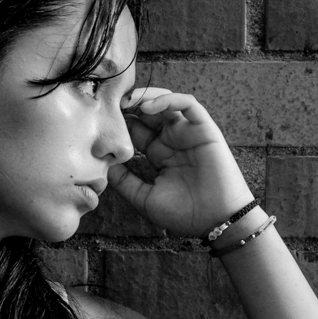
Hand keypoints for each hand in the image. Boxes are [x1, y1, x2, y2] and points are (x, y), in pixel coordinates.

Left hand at [108, 88, 253, 236]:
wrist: (216, 222)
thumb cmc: (184, 214)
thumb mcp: (144, 198)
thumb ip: (124, 181)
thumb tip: (102, 166)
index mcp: (159, 154)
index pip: (136, 130)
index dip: (120, 123)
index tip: (101, 120)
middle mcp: (173, 140)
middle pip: (148, 113)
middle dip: (130, 105)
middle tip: (110, 103)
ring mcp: (188, 133)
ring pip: (167, 102)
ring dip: (146, 96)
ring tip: (126, 100)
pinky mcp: (204, 129)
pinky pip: (188, 104)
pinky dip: (169, 100)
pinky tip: (148, 107)